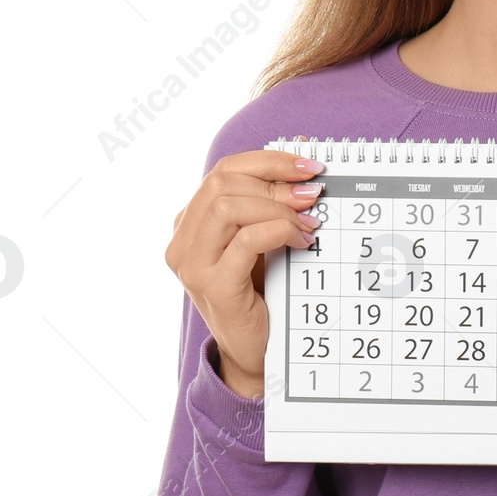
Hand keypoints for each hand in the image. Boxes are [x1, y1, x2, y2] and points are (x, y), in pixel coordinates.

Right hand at [163, 150, 324, 396]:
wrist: (257, 350)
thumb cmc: (262, 290)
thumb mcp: (266, 237)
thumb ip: (273, 197)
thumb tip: (302, 144)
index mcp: (191, 222)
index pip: (223, 170)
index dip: (269, 160)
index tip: (310, 166)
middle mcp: (182, 241)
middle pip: (223, 182)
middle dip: (275, 182)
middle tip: (313, 196)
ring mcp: (192, 265)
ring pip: (228, 206)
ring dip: (278, 208)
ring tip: (309, 223)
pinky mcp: (213, 286)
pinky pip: (245, 240)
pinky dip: (279, 232)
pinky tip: (302, 242)